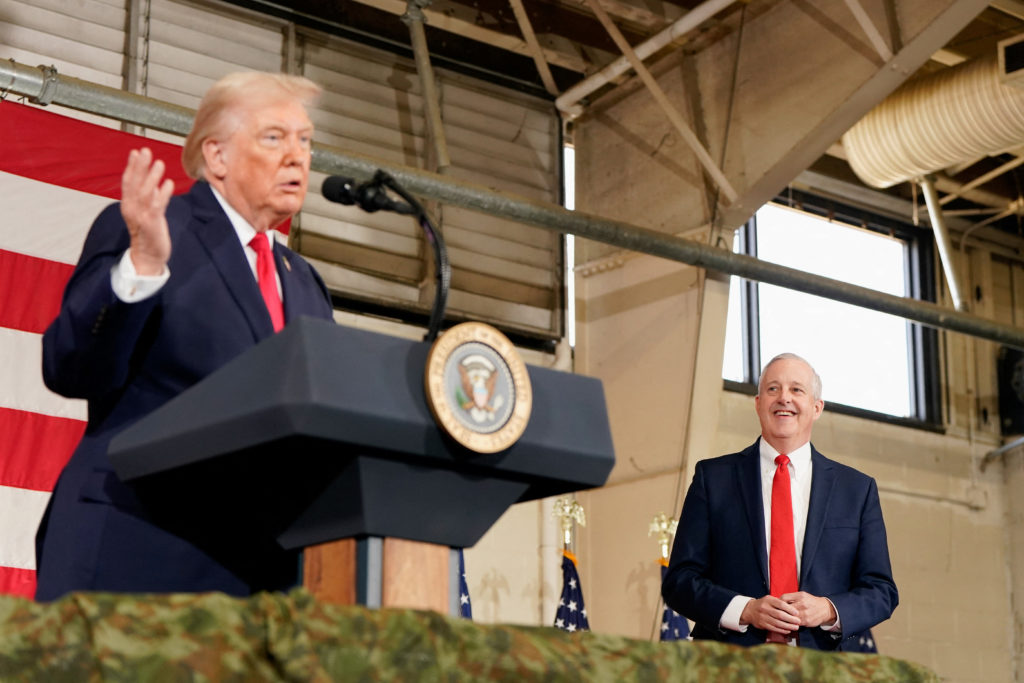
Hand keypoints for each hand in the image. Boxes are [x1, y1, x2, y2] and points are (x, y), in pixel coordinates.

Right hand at [121, 148, 173, 274]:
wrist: (148, 256)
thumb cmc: (149, 232)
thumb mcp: (146, 210)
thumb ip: (148, 195)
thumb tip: (153, 180)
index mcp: (129, 203)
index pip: (128, 181)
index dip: (132, 166)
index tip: (136, 152)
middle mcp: (131, 208)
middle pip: (134, 183)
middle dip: (140, 166)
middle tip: (146, 151)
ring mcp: (141, 216)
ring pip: (144, 192)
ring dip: (152, 177)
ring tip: (159, 163)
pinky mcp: (151, 223)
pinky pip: (156, 206)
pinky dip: (162, 194)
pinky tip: (168, 183)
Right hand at [739, 595, 800, 633]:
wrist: (750, 610)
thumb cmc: (764, 604)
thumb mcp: (770, 599)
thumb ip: (780, 602)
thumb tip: (793, 608)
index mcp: (768, 600)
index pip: (781, 604)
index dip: (790, 609)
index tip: (797, 613)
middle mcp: (765, 608)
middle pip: (780, 615)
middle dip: (791, 619)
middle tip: (798, 621)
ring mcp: (763, 617)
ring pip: (777, 623)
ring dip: (788, 626)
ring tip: (796, 627)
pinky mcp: (762, 624)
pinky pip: (774, 628)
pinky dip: (782, 630)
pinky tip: (788, 630)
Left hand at [780, 591, 836, 627]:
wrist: (824, 609)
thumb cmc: (811, 601)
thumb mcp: (801, 595)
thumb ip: (791, 597)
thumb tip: (778, 600)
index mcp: (800, 596)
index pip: (784, 598)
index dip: (778, 602)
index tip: (776, 605)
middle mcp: (802, 604)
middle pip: (785, 608)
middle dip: (780, 611)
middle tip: (776, 613)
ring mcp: (805, 613)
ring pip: (789, 617)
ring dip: (784, 619)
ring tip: (780, 619)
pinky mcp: (806, 621)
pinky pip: (795, 623)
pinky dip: (790, 623)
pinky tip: (788, 623)